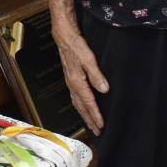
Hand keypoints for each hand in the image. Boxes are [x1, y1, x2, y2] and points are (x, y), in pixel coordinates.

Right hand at [52, 20, 108, 135]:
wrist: (63, 34)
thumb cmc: (74, 44)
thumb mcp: (87, 58)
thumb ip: (96, 74)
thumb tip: (104, 89)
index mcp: (76, 81)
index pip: (88, 102)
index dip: (95, 115)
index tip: (102, 125)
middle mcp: (72, 84)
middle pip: (81, 107)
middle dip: (89, 120)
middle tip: (97, 132)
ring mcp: (70, 81)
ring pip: (77, 103)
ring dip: (85, 115)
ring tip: (91, 124)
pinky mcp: (70, 77)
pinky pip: (75, 97)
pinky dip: (80, 106)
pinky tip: (84, 106)